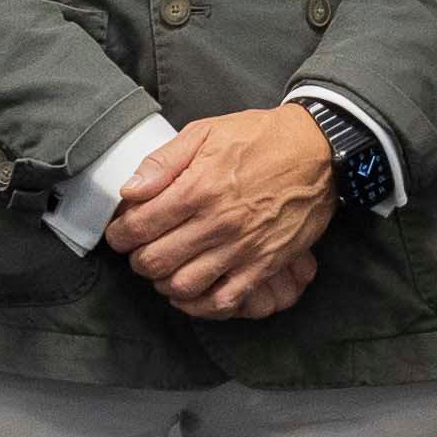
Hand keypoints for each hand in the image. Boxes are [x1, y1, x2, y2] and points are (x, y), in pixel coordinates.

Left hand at [108, 107, 340, 320]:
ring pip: (184, 285)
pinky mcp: (263, 265)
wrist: (317, 151)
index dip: (120, 234)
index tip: (120, 233)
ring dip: (164, 282)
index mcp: (198, 188)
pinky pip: (224, 300)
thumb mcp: (206, 132)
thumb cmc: (259, 138)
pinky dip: (200, 304)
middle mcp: (217, 223)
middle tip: (139, 251)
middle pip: (155, 261)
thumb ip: (163, 162)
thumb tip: (130, 190)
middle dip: (138, 260)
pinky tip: (190, 292)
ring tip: (164, 269)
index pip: (139, 226)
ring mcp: (242, 248)